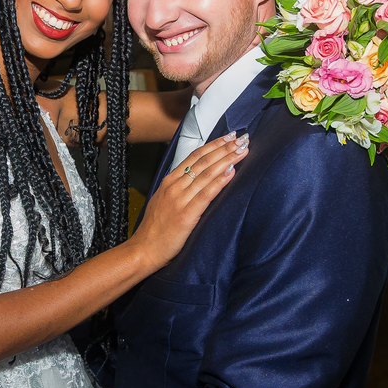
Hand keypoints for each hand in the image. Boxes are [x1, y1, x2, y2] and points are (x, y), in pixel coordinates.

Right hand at [129, 132, 248, 269]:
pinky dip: (220, 181)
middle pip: (203, 161)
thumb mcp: (163, 200)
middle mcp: (174, 187)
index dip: (214, 144)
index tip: (229, 137)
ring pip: (207, 174)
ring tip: (243, 150)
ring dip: (227, 160)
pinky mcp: (186, 215)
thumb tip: (196, 178)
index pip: (195, 156)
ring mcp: (180, 200)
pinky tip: (231, 172)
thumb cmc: (155, 229)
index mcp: (169, 181)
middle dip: (225, 148)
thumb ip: (178, 188)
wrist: (144, 249)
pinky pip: (206, 194)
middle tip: (242, 138)